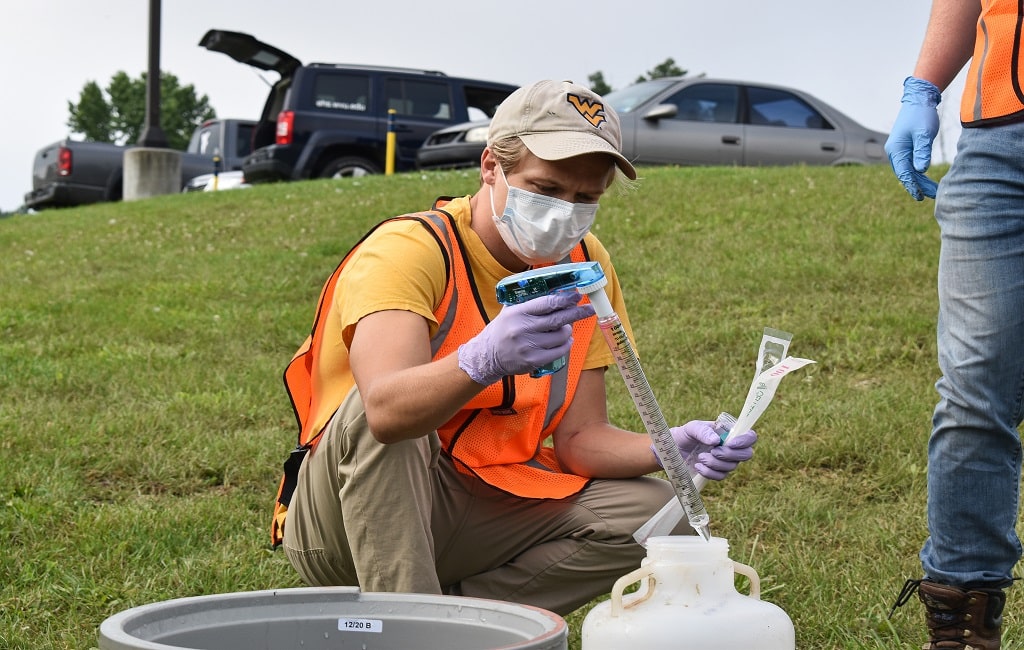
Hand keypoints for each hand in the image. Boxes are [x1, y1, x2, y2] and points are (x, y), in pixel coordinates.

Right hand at [457, 291, 594, 385]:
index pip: (547, 303)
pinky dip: (566, 344)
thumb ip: (530, 303)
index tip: (576, 296)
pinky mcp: (533, 361)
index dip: (565, 299)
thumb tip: (555, 291)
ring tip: (565, 328)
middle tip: (588, 308)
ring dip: (567, 331)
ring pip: (561, 336)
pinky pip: (559, 351)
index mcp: (518, 313)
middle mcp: (523, 329)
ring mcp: (529, 346)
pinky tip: (565, 340)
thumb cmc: (502, 330)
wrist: (487, 355)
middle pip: (558, 319)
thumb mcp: (510, 311)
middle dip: (576, 312)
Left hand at [653, 420, 756, 480]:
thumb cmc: (684, 435)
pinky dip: (709, 472)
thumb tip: (717, 441)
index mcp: (729, 432)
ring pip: (732, 466)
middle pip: (746, 454)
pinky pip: (721, 476)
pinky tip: (698, 466)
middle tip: (713, 451)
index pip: (750, 436)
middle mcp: (731, 447)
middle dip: (730, 455)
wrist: (673, 451)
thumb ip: (703, 431)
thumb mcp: (691, 428)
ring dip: (715, 463)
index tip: (730, 443)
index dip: (745, 441)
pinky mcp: (717, 472)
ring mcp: (725, 460)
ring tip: (700, 458)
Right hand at [884, 76, 941, 200]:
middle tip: (933, 195)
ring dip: (919, 180)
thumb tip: (921, 171)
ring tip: (932, 190)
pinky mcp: (905, 147)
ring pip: (908, 170)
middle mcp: (894, 152)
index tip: (920, 197)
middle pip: (905, 174)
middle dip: (918, 185)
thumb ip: (922, 152)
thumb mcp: (924, 134)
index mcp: (896, 150)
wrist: (918, 100)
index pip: (904, 173)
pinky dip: (917, 172)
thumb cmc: (921, 116)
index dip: (912, 186)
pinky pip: (909, 164)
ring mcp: (898, 150)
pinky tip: (925, 178)